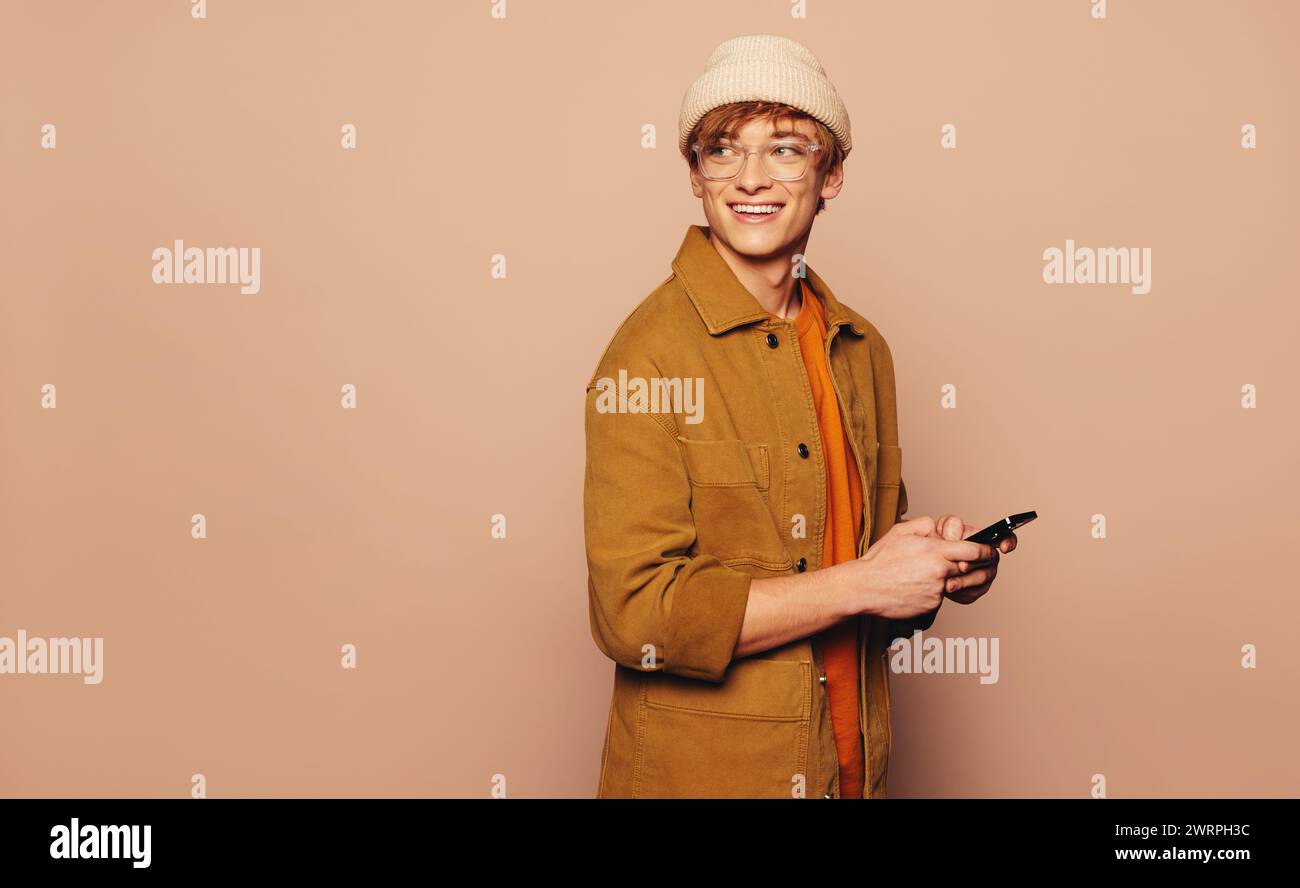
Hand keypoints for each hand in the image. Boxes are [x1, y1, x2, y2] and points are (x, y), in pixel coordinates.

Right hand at [854, 516, 995, 619]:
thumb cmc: (880, 560)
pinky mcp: (931, 605)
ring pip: (954, 582)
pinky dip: (934, 591)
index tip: (988, 551)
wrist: (865, 587)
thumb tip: (940, 527)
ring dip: (948, 578)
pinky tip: (916, 586)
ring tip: (927, 574)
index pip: (974, 550)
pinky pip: (940, 596)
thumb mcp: (901, 531)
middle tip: (964, 562)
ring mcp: (937, 591)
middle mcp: (940, 572)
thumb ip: (925, 525)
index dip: (985, 550)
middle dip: (970, 565)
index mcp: (936, 551)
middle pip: (969, 568)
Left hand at [931, 514, 1015, 603]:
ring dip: (964, 580)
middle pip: (989, 560)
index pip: (1005, 538)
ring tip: (948, 582)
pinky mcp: (974, 590)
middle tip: (961, 566)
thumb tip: (957, 537)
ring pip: (981, 578)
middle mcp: (988, 557)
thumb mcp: (943, 528)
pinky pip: (972, 592)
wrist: (928, 562)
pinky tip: (947, 587)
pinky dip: (959, 590)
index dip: (1009, 542)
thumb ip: (952, 526)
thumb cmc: (938, 540)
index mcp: (984, 539)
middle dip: (974, 563)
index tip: (1004, 547)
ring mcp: (984, 575)